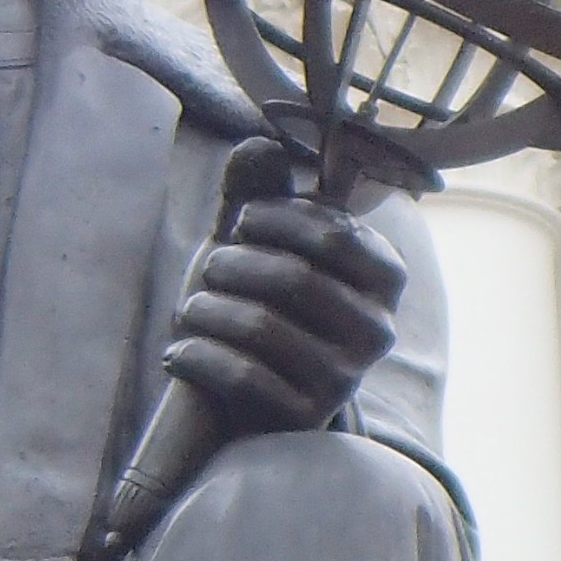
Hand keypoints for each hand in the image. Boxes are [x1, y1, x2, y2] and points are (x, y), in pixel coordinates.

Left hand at [164, 194, 405, 433]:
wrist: (252, 389)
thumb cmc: (260, 297)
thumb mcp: (259, 241)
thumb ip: (258, 191)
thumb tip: (258, 143)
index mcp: (382, 275)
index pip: (332, 233)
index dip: (274, 217)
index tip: (243, 221)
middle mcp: (377, 330)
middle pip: (292, 277)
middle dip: (233, 264)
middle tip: (211, 266)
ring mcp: (344, 378)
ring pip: (260, 326)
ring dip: (206, 309)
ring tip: (190, 308)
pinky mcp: (305, 417)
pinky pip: (242, 377)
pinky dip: (197, 355)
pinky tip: (178, 351)